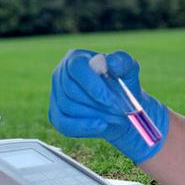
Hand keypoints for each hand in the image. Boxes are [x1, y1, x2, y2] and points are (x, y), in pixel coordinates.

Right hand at [48, 49, 168, 163]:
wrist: (119, 106)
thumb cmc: (122, 83)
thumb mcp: (128, 69)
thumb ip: (123, 61)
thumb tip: (112, 62)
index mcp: (75, 57)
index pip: (76, 67)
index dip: (92, 84)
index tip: (111, 99)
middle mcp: (60, 74)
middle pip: (71, 90)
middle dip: (97, 103)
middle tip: (119, 110)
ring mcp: (56, 95)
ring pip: (68, 108)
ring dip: (95, 115)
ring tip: (116, 117)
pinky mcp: (56, 115)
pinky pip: (64, 125)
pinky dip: (84, 127)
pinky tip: (102, 126)